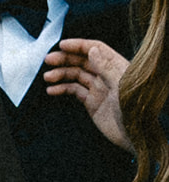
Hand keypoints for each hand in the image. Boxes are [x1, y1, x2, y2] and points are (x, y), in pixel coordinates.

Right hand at [43, 37, 131, 151]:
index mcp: (116, 66)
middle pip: (83, 61)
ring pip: (76, 75)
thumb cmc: (134, 109)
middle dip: (65, 59)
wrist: (135, 135)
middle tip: (48, 59)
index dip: (79, 45)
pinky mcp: (92, 103)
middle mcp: (107, 75)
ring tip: (47, 77)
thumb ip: (106, 67)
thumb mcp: (122, 85)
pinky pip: (75, 91)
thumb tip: (92, 49)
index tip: (62, 45)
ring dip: (61, 74)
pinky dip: (62, 89)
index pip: (96, 49)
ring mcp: (99, 89)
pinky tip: (52, 90)